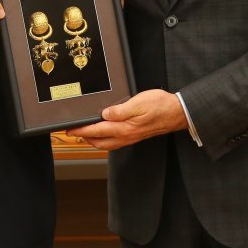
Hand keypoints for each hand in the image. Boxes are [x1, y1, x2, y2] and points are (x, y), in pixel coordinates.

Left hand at [65, 89, 186, 149]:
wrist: (177, 113)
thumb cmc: (160, 106)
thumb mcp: (139, 102)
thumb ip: (120, 110)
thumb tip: (104, 114)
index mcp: (124, 127)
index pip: (97, 131)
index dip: (81, 130)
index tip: (70, 129)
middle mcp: (126, 136)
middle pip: (99, 142)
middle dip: (84, 138)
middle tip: (72, 132)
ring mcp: (130, 138)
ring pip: (106, 144)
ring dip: (93, 140)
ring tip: (84, 134)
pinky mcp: (135, 136)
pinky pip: (115, 142)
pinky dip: (104, 140)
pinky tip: (104, 134)